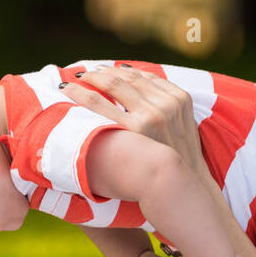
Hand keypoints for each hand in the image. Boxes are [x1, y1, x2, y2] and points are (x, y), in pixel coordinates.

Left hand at [59, 64, 209, 179]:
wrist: (185, 186)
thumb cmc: (179, 159)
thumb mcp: (182, 125)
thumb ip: (165, 106)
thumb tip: (138, 95)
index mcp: (179, 97)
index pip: (143, 76)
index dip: (120, 71)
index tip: (103, 70)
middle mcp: (166, 102)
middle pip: (127, 77)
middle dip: (102, 72)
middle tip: (82, 73)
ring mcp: (151, 115)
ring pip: (113, 85)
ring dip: (90, 78)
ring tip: (73, 79)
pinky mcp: (135, 130)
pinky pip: (101, 106)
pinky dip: (83, 95)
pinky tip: (70, 91)